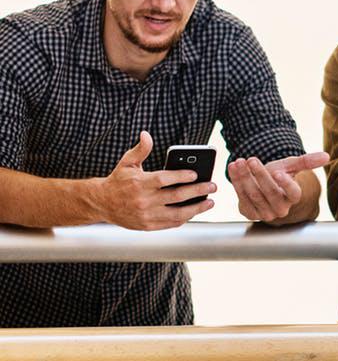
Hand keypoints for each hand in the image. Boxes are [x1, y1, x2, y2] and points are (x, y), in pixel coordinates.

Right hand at [94, 131, 215, 229]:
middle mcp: (143, 200)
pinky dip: (184, 218)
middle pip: (176, 197)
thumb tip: (146, 134)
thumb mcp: (127, 163)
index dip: (182, 176)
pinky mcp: (147, 226)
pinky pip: (171, 223)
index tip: (196, 174)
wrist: (102, 203)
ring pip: (177, 213)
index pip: (165, 179)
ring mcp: (146, 215)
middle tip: (213, 186)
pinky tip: (194, 212)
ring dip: (197, 208)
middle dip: (198, 191)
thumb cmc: (118, 180)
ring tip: (210, 202)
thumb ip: (140, 150)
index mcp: (139, 183)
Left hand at [229, 151, 329, 222]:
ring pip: (254, 195)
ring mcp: (265, 213)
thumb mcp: (291, 167)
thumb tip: (326, 156)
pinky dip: (236, 181)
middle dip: (260, 175)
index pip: (293, 193)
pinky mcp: (250, 213)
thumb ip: (307, 161)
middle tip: (251, 160)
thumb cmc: (279, 177)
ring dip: (244, 177)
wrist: (264, 189)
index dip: (286, 183)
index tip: (278, 172)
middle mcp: (281, 209)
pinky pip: (241, 197)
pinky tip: (233, 168)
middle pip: (270, 192)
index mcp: (293, 197)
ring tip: (239, 162)